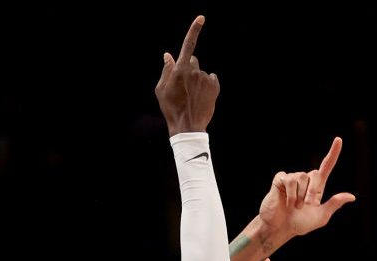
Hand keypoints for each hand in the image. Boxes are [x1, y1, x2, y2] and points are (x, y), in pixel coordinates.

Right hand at [154, 15, 219, 135]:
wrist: (188, 126)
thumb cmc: (171, 107)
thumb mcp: (161, 89)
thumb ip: (166, 69)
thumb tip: (168, 54)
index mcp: (180, 70)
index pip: (188, 45)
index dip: (194, 30)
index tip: (201, 18)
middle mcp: (195, 71)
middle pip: (193, 61)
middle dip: (188, 68)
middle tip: (183, 85)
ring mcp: (206, 78)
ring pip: (201, 72)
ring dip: (197, 79)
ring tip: (192, 95)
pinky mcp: (215, 86)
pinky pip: (211, 79)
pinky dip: (207, 84)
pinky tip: (201, 96)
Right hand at [257, 137, 354, 242]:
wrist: (280, 228)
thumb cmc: (299, 224)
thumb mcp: (321, 217)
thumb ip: (334, 204)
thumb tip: (352, 196)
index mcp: (317, 187)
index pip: (326, 166)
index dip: (333, 153)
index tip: (339, 139)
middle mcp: (305, 180)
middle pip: (315, 174)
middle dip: (313, 191)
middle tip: (307, 205)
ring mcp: (292, 178)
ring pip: (302, 177)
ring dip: (300, 195)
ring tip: (295, 206)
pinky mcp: (280, 179)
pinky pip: (289, 180)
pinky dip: (291, 194)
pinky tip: (287, 202)